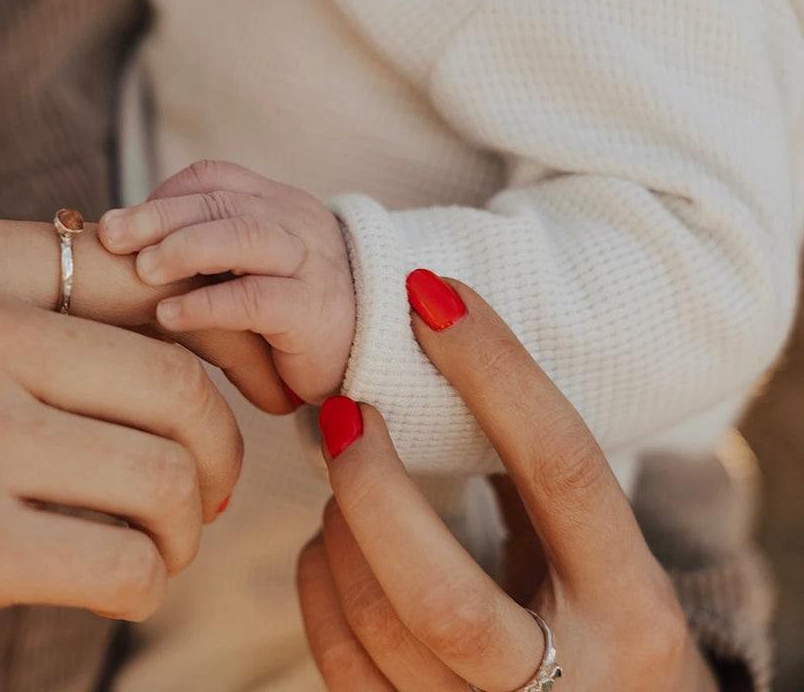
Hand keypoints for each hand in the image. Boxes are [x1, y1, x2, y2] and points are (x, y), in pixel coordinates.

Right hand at [0, 213, 281, 690]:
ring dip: (185, 526)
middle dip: (218, 452)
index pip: (149, 279)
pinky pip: (127, 562)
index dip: (221, 340)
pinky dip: (147, 583)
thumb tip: (205, 333)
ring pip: (167, 477)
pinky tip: (121, 582)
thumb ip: (51, 314)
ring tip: (157, 541)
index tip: (238, 391)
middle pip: (179, 384)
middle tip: (205, 489)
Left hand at [98, 160, 355, 402]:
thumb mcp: (255, 273)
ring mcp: (310, 264)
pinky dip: (206, 303)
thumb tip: (132, 255)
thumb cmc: (296, 321)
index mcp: (280, 206)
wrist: (371, 360)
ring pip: (241, 236)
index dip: (164, 195)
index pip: (215, 178)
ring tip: (141, 269)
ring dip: (182, 248)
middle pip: (219, 202)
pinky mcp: (313, 311)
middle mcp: (297, 225)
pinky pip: (254, 298)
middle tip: (110, 236)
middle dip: (157, 217)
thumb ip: (212, 255)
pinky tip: (169, 314)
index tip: (122, 224)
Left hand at [296, 273, 718, 690]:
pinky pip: (343, 670)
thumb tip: (451, 361)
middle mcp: (567, 686)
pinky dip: (319, 591)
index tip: (432, 296)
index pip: (563, 473)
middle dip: (373, 489)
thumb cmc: (608, 629)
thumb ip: (542, 485)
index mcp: (630, 611)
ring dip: (344, 534)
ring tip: (345, 483)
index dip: (496, 373)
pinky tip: (327, 547)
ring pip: (380, 629)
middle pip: (441, 596)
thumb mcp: (607, 561)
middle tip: (342, 412)